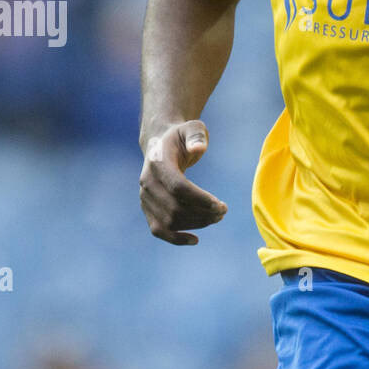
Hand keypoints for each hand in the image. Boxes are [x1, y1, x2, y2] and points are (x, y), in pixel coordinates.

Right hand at [139, 121, 226, 245]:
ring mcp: (145, 197)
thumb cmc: (181, 137)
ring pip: (169, 221)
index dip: (200, 199)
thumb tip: (199, 149)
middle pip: (175, 208)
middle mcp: (147, 182)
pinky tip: (195, 240)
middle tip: (223, 211)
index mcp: (158, 162)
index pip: (178, 187)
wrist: (160, 144)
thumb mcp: (192, 128)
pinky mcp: (147, 209)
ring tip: (217, 217)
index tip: (221, 205)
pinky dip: (176, 239)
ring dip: (196, 224)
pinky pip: (158, 230)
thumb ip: (197, 136)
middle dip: (202, 214)